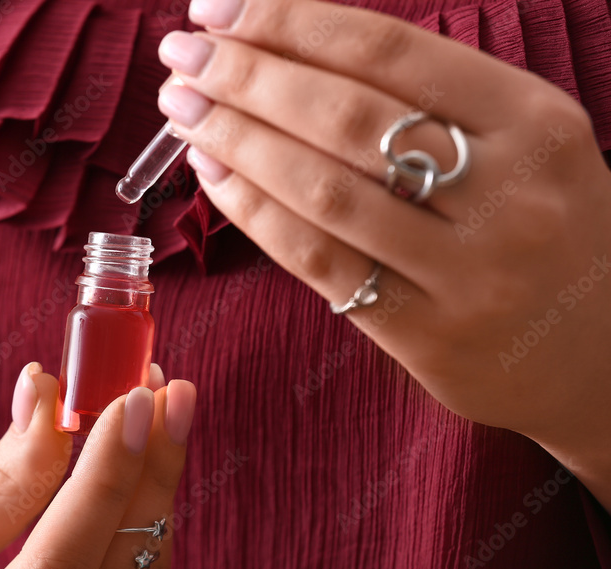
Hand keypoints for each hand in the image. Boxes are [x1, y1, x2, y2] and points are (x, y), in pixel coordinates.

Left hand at [156, 0, 610, 500]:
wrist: (601, 353)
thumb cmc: (545, 228)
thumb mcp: (521, 144)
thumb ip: (430, 100)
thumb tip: (288, 51)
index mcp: (533, 123)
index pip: (387, 51)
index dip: (289, 22)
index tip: (216, 8)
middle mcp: (505, 195)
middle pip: (345, 118)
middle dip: (247, 77)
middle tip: (181, 56)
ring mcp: (467, 274)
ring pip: (324, 191)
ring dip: (237, 141)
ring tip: (182, 110)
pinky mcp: (426, 337)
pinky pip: (321, 264)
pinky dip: (255, 214)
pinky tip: (213, 177)